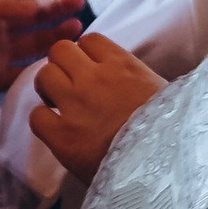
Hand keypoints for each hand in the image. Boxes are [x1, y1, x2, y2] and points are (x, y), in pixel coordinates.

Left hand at [0, 0, 81, 92]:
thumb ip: (2, 7)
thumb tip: (36, 5)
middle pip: (31, 11)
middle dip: (55, 6)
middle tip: (80, 4)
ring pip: (32, 39)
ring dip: (54, 32)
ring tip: (77, 29)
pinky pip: (22, 67)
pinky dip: (41, 62)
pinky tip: (58, 58)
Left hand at [31, 32, 166, 182]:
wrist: (164, 169)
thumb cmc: (171, 132)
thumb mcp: (164, 92)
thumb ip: (137, 78)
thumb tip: (129, 78)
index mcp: (122, 65)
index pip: (89, 39)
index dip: (86, 53)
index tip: (90, 69)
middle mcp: (95, 78)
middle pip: (60, 50)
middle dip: (62, 66)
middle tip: (71, 86)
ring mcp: (75, 106)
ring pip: (43, 76)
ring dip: (49, 89)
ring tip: (61, 106)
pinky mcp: (62, 137)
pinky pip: (36, 116)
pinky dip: (44, 121)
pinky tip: (58, 130)